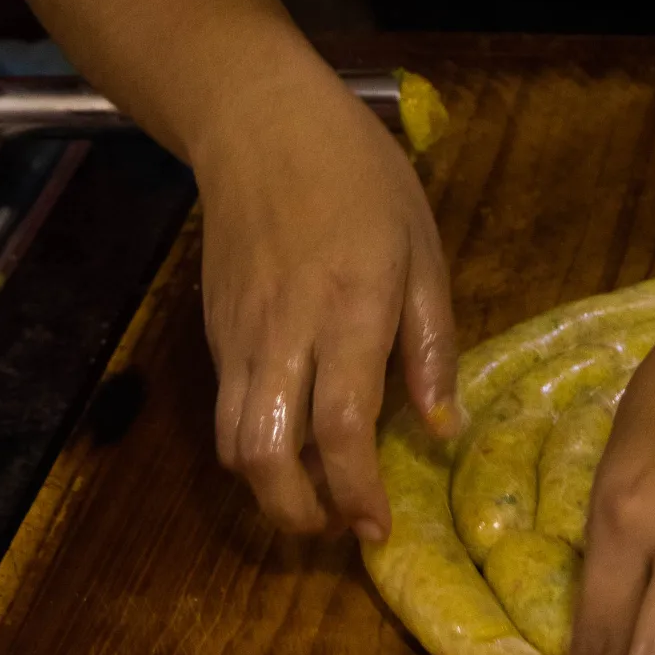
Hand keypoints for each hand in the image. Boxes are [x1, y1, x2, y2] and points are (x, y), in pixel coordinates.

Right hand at [197, 78, 457, 542]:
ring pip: (234, 443)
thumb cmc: (358, 177)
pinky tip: (294, 437)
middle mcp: (283, 334)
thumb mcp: (421, 246)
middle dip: (299, 513)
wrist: (261, 125)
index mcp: (348, 310)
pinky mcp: (214, 330)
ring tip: (316, 497)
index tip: (378, 530)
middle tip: (340, 527)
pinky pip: (227, 408)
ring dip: (270, 489)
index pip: (342, 429)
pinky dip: (254, 443)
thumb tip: (440, 428)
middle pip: (266, 457)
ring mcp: (238, 335)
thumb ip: (431, 342)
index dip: (357, 492)